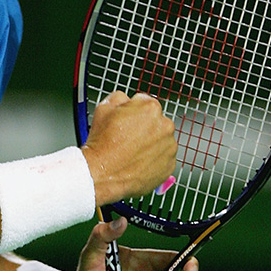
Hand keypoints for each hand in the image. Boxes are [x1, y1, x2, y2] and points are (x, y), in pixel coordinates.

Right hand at [81, 91, 176, 205]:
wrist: (100, 173)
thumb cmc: (102, 144)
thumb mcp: (104, 108)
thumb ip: (120, 97)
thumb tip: (126, 99)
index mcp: (151, 108)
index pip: (145, 104)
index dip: (132, 113)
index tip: (126, 122)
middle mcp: (165, 126)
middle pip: (156, 122)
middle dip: (144, 128)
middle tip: (127, 138)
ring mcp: (169, 147)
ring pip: (161, 141)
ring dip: (150, 144)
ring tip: (131, 152)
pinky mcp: (169, 165)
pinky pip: (163, 159)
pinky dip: (153, 160)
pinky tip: (137, 162)